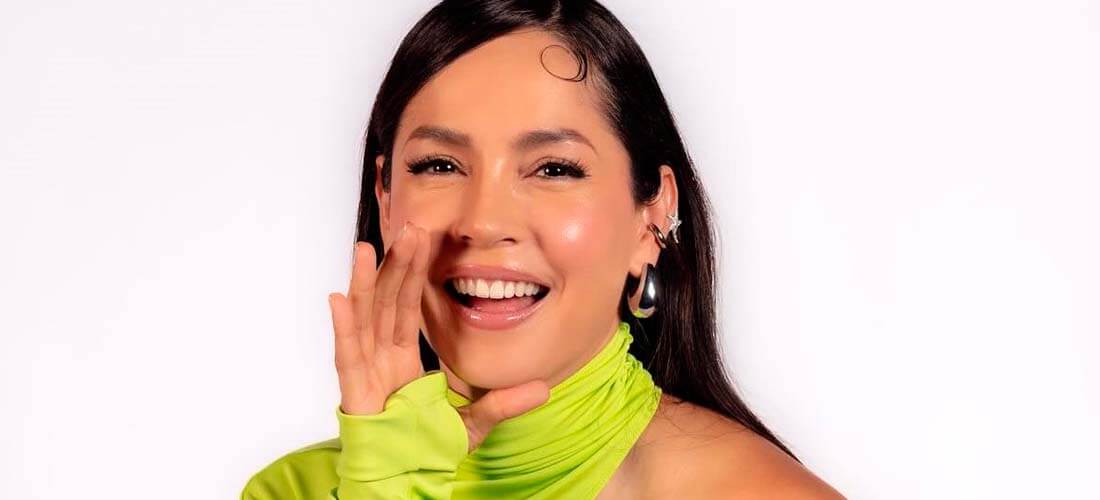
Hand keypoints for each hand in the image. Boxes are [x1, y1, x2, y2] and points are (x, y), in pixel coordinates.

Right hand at [327, 222, 549, 450]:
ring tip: (366, 248)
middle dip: (396, 266)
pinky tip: (340, 298)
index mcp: (403, 359)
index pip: (408, 307)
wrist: (403, 483)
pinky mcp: (354, 391)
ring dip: (365, 283)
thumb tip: (545, 388)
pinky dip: (343, 326)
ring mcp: (366, 372)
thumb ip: (504, 403)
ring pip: (365, 318)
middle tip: (407, 228)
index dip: (413, 273)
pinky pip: (348, 354)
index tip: (422, 238)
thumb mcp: (475, 423)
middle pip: (387, 302)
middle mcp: (381, 358)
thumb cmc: (424, 451)